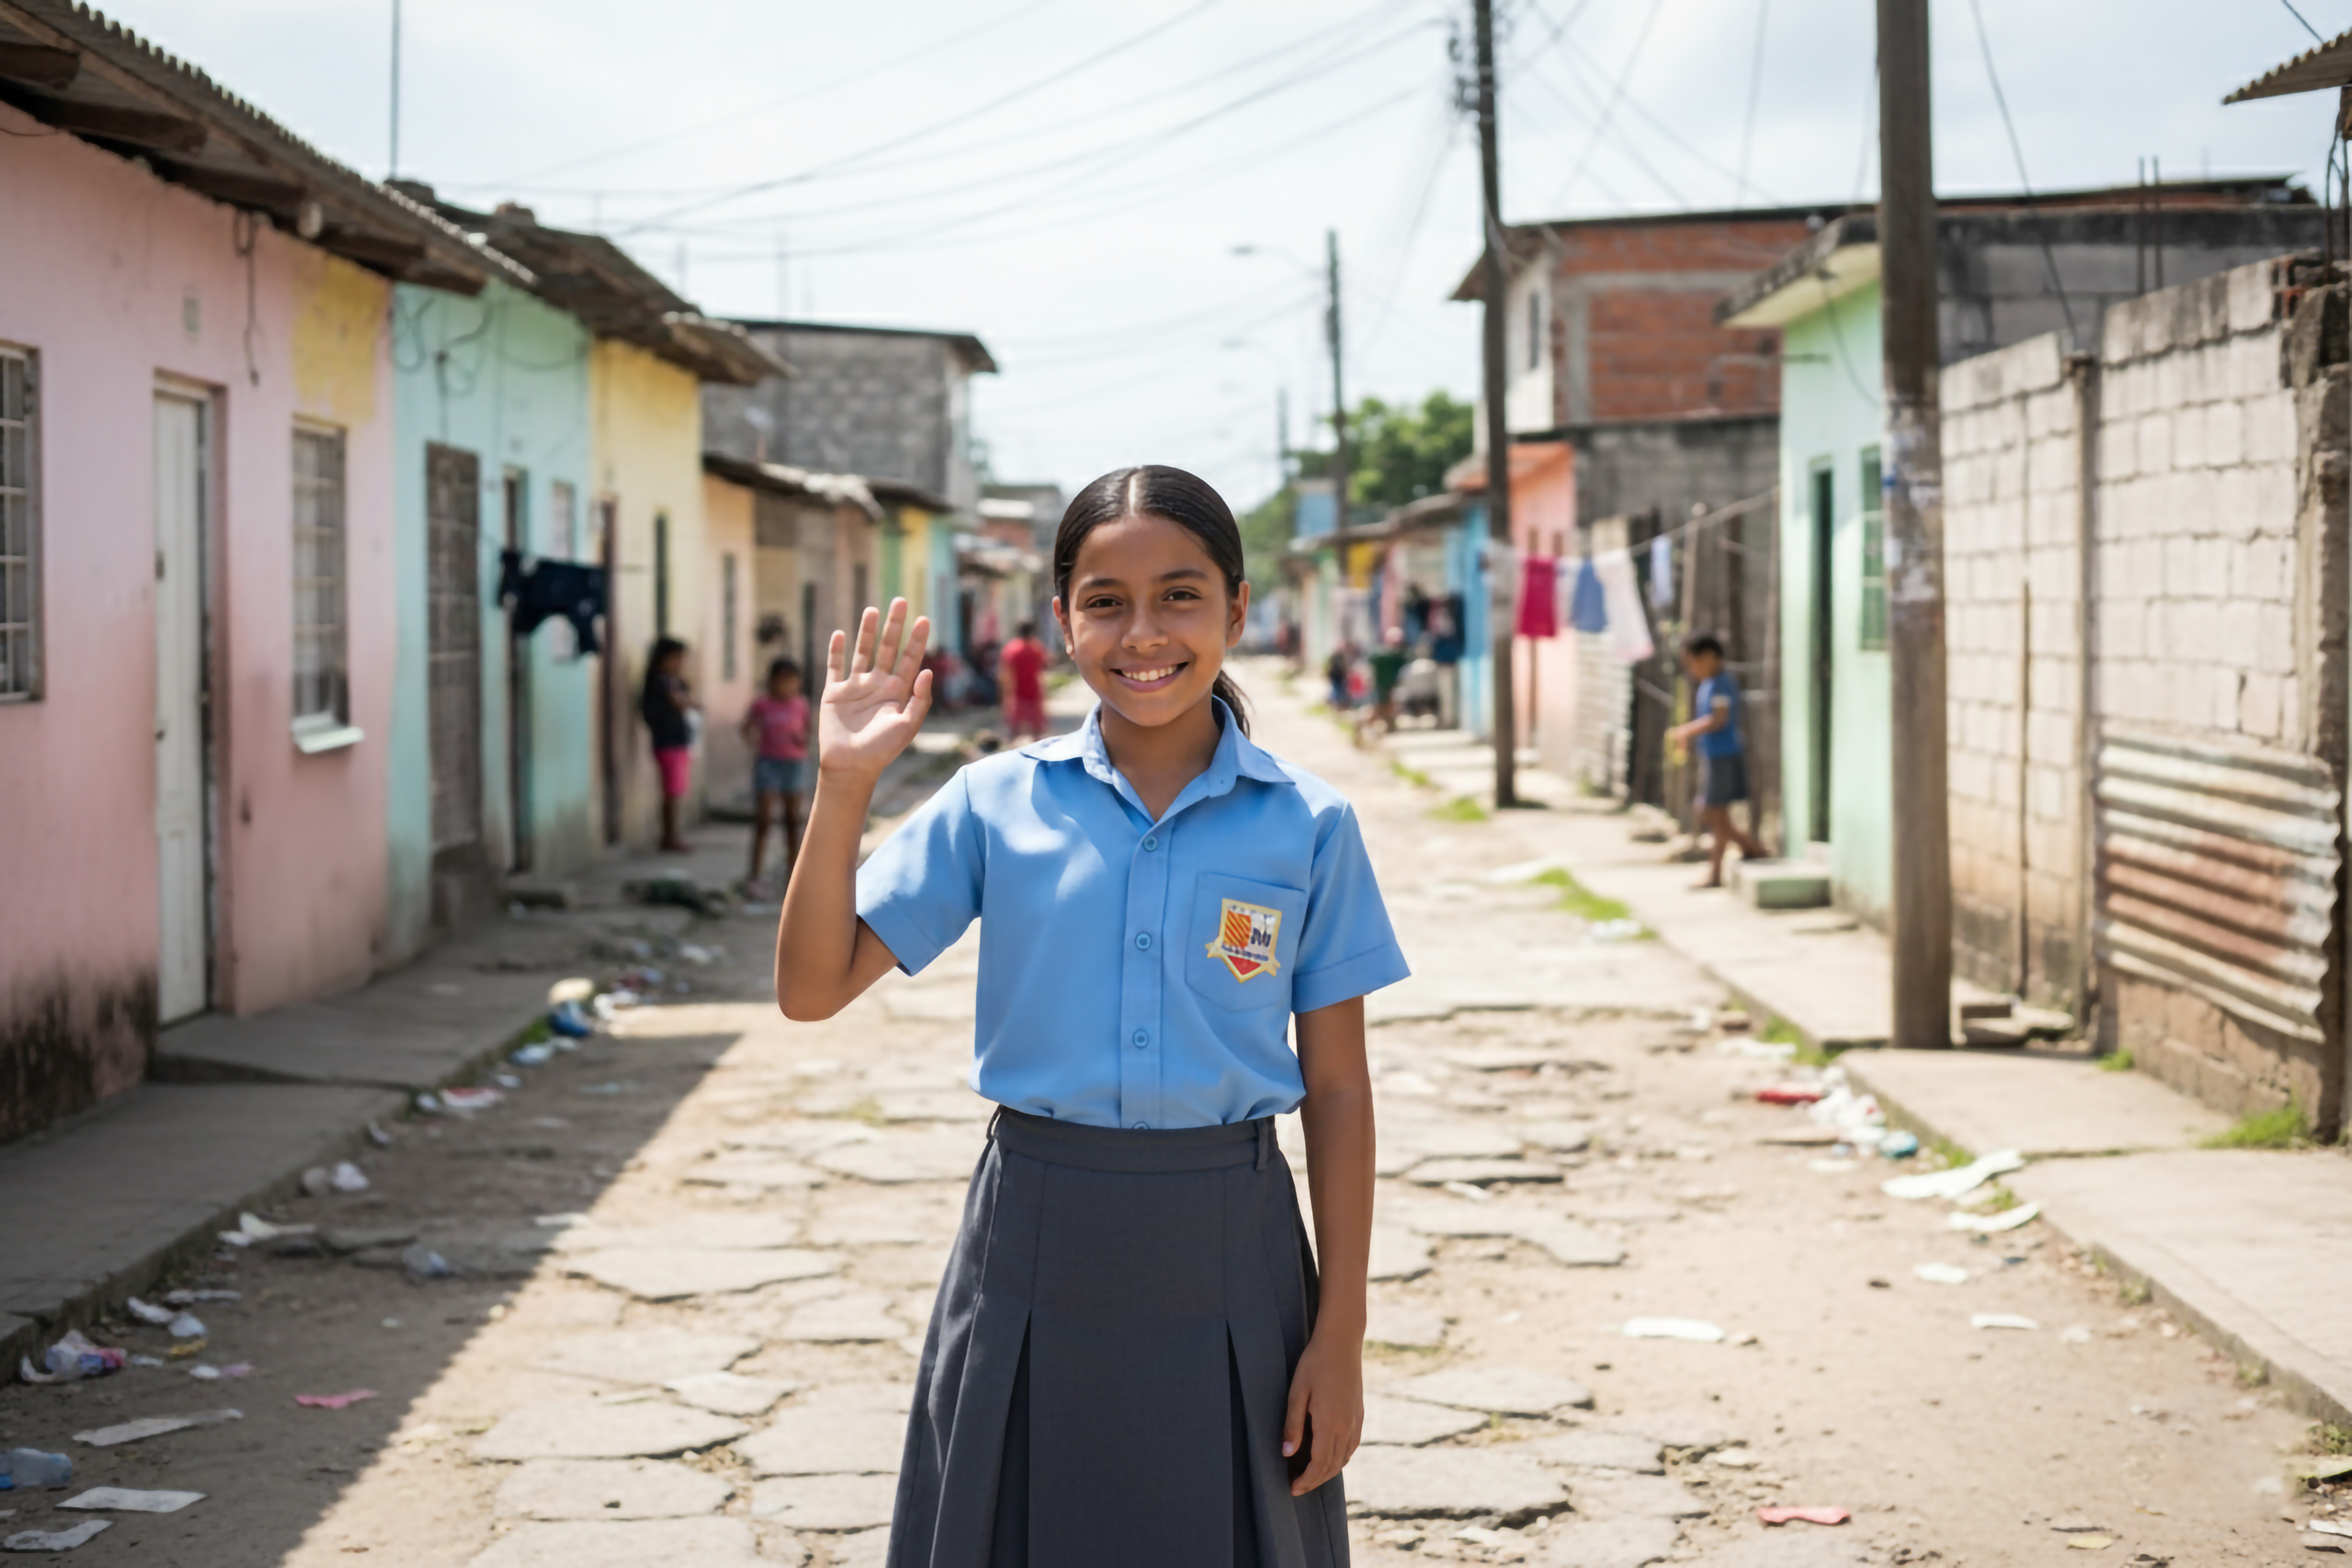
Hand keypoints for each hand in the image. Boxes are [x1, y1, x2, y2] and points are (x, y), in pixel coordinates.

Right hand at [818, 600, 932, 783]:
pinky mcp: (834, 693)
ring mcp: (855, 688)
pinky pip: (834, 667)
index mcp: (897, 692)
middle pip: (888, 649)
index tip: (924, 619)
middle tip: (900, 601)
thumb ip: (920, 700)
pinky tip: (840, 634)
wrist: (850, 766)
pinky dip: (836, 651)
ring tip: (873, 610)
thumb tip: (927, 670)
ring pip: (862, 652)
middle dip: (894, 626)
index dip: (917, 640)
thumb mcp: (907, 726)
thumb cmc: (882, 751)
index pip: (910, 659)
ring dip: (867, 632)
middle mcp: (877, 685)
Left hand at [1281, 1328, 1362, 1495]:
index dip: (1306, 1480)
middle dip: (1315, 1481)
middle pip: (1332, 1466)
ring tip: (1311, 1476)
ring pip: (1344, 1458)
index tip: (1292, 1489)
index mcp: (1330, 1423)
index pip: (1318, 1464)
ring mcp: (1356, 1421)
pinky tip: (1330, 1458)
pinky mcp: (1359, 1414)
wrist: (1341, 1342)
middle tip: (1298, 1487)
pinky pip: (1352, 1446)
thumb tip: (1286, 1454)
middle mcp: (1346, 1426)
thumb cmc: (1314, 1364)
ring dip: (1328, 1472)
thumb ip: (1293, 1425)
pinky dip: (1340, 1459)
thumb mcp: (1297, 1393)